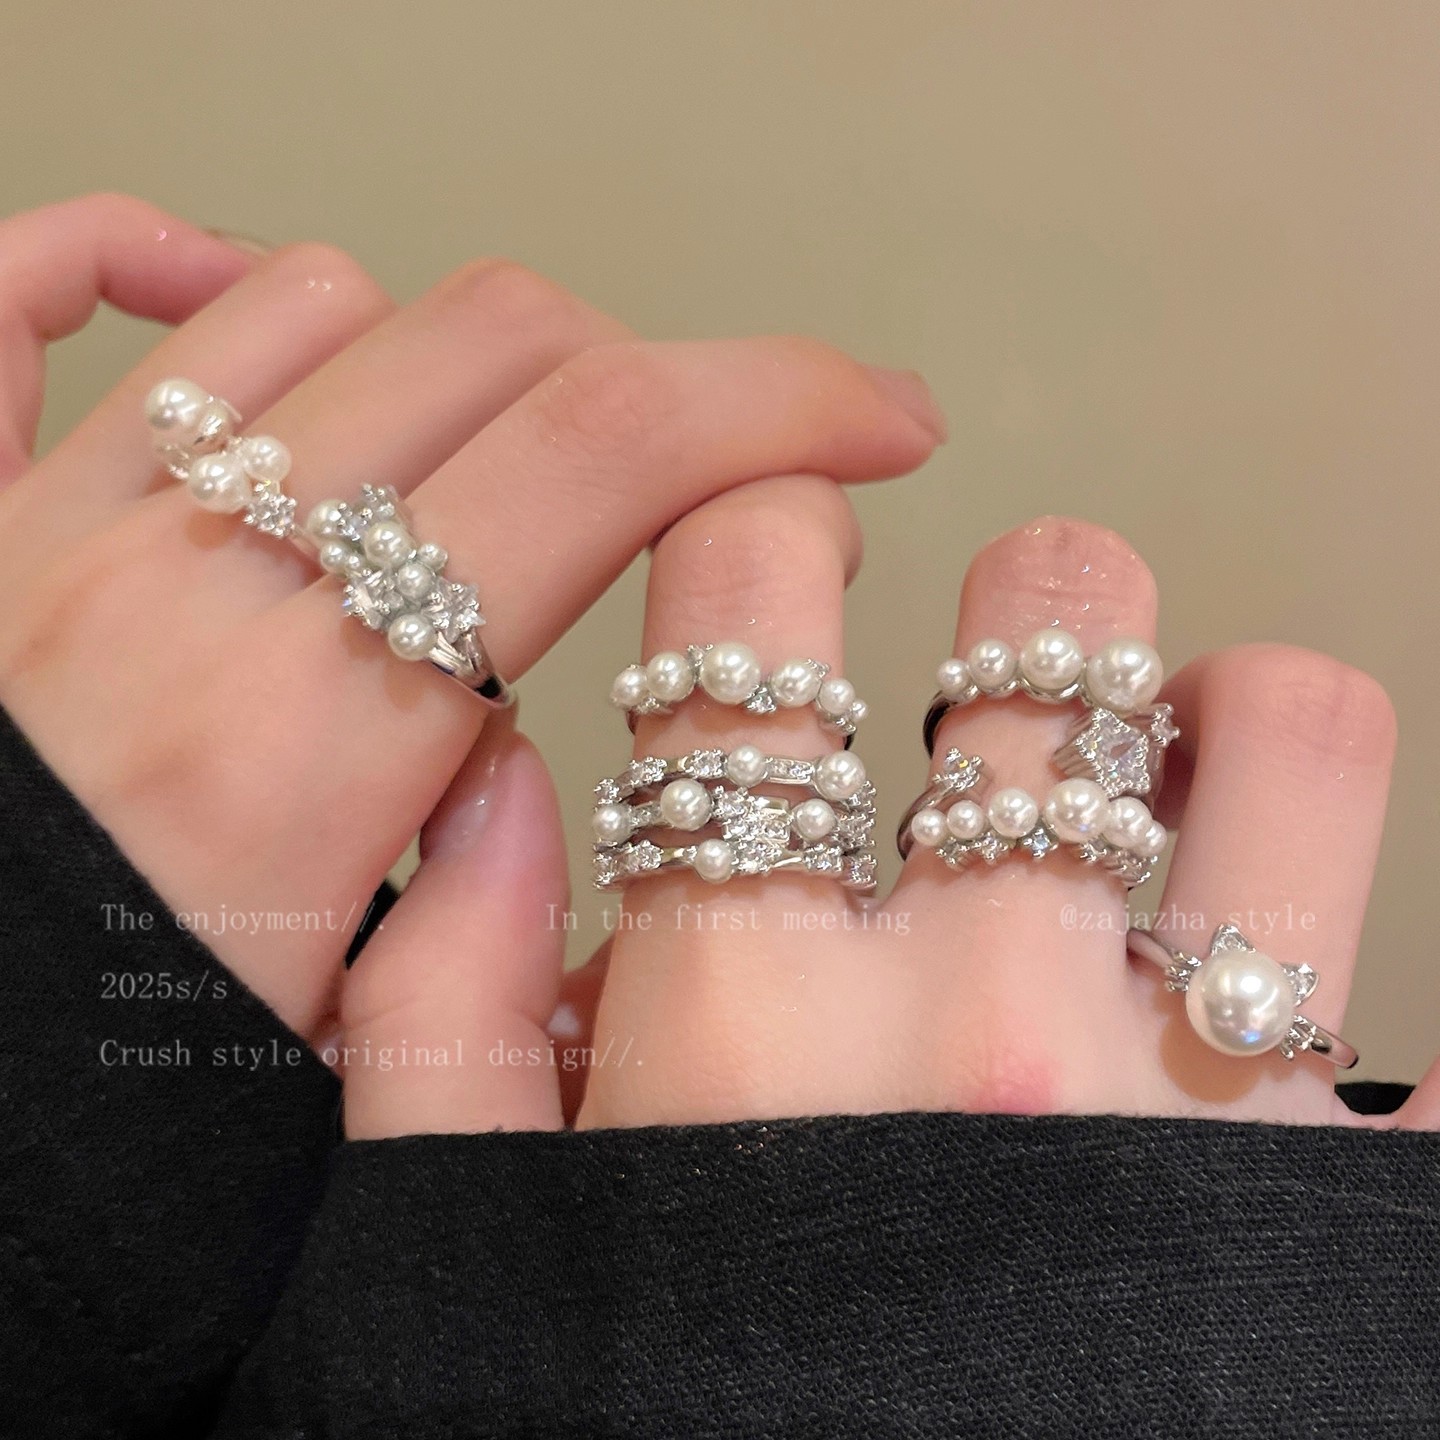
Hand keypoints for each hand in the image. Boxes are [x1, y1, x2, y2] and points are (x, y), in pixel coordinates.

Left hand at [0, 193, 943, 1057]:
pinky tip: (236, 291)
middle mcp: (192, 593)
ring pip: (329, 303)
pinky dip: (157, 255)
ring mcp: (57, 529)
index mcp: (310, 744)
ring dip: (474, 356)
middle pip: (507, 348)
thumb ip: (465, 925)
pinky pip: (39, 292)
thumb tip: (517, 760)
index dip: (787, 404)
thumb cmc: (65, 1123)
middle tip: (738, 449)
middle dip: (682, 369)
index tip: (879, 423)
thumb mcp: (333, 1095)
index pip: (612, 461)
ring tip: (521, 458)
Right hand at [337, 495, 1439, 1135]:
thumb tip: (483, 780)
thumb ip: (440, 1014)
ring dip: (1220, 713)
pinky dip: (1330, 930)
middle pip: (1052, 624)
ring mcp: (1193, 1107)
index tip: (776, 546)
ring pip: (1283, 729)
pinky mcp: (1336, 1205)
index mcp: (745, 1028)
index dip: (757, 523)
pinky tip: (1251, 973)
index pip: (748, 631)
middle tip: (995, 680)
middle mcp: (978, 1025)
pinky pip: (1405, 984)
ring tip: (1163, 773)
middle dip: (1020, 613)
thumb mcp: (482, 1262)